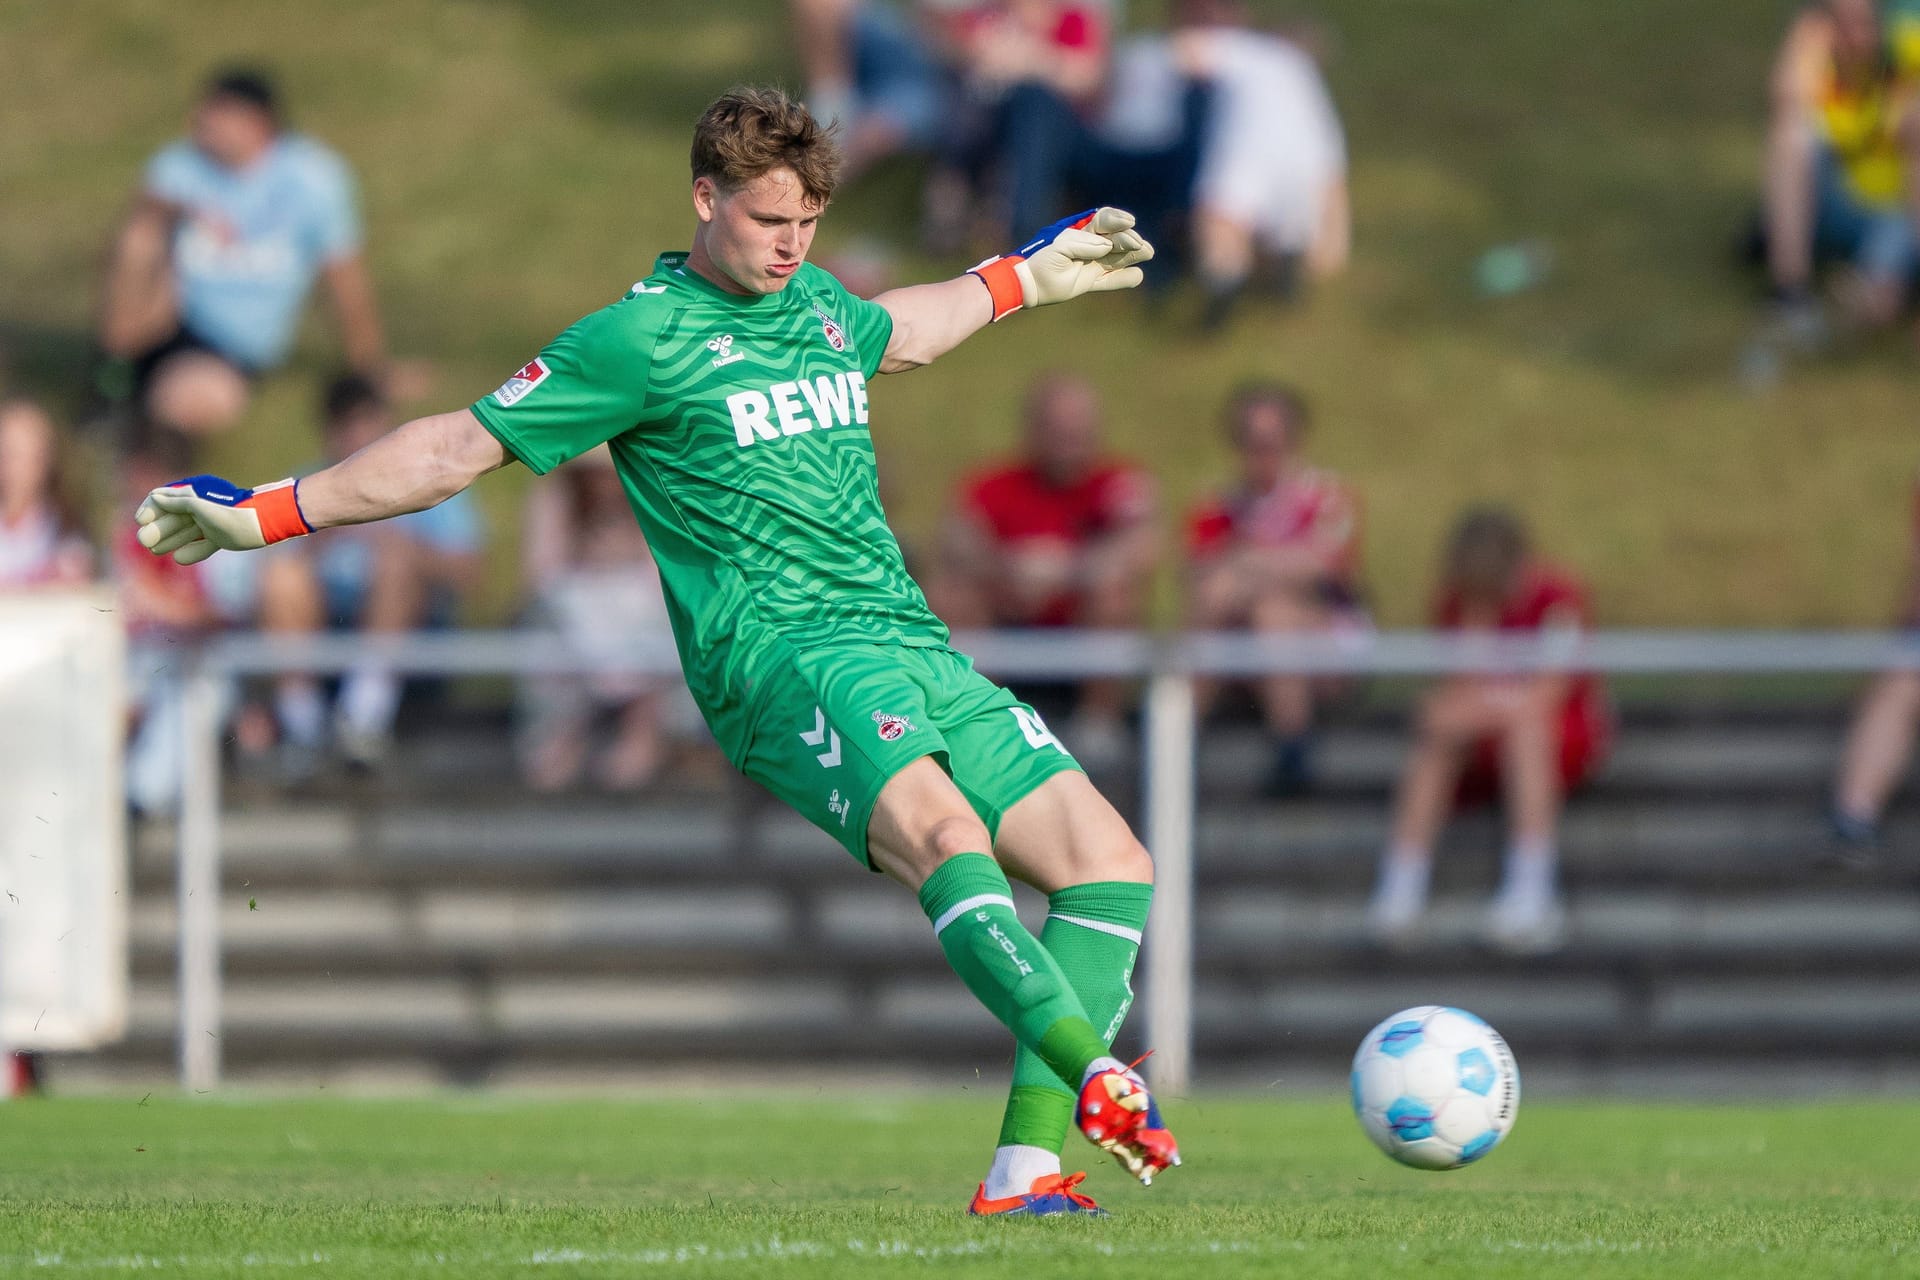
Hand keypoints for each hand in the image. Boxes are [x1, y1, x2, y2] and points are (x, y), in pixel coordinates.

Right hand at [135, 474, 311, 565]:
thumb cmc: (232, 513)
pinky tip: (179, 559)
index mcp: (196, 493)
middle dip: (158, 528)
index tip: (141, 521)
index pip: (166, 498)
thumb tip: (156, 497)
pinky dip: (193, 551)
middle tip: (144, 541)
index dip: (152, 508)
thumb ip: (178, 503)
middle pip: (174, 517)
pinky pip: (203, 544)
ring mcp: (212, 522)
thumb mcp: (200, 507)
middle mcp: (202, 506)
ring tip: (155, 551)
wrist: (264, 524)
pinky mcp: (223, 537)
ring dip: (170, 540)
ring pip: (187, 532)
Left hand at [969, 207, 1154, 321]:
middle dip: (1129, 239)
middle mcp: (1089, 245)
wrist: (1028, 283)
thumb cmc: (1041, 260)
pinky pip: (1112, 279)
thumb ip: (1083, 245)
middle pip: (1115, 238)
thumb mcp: (1059, 248)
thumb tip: (1107, 245)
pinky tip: (1137, 276)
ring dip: (1133, 254)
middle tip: (1140, 245)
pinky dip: (1124, 278)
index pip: (1104, 220)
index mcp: (1080, 231)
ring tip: (1147, 253)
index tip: (1129, 222)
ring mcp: (1092, 263)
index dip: (1117, 219)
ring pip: (1118, 257)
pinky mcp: (1091, 281)